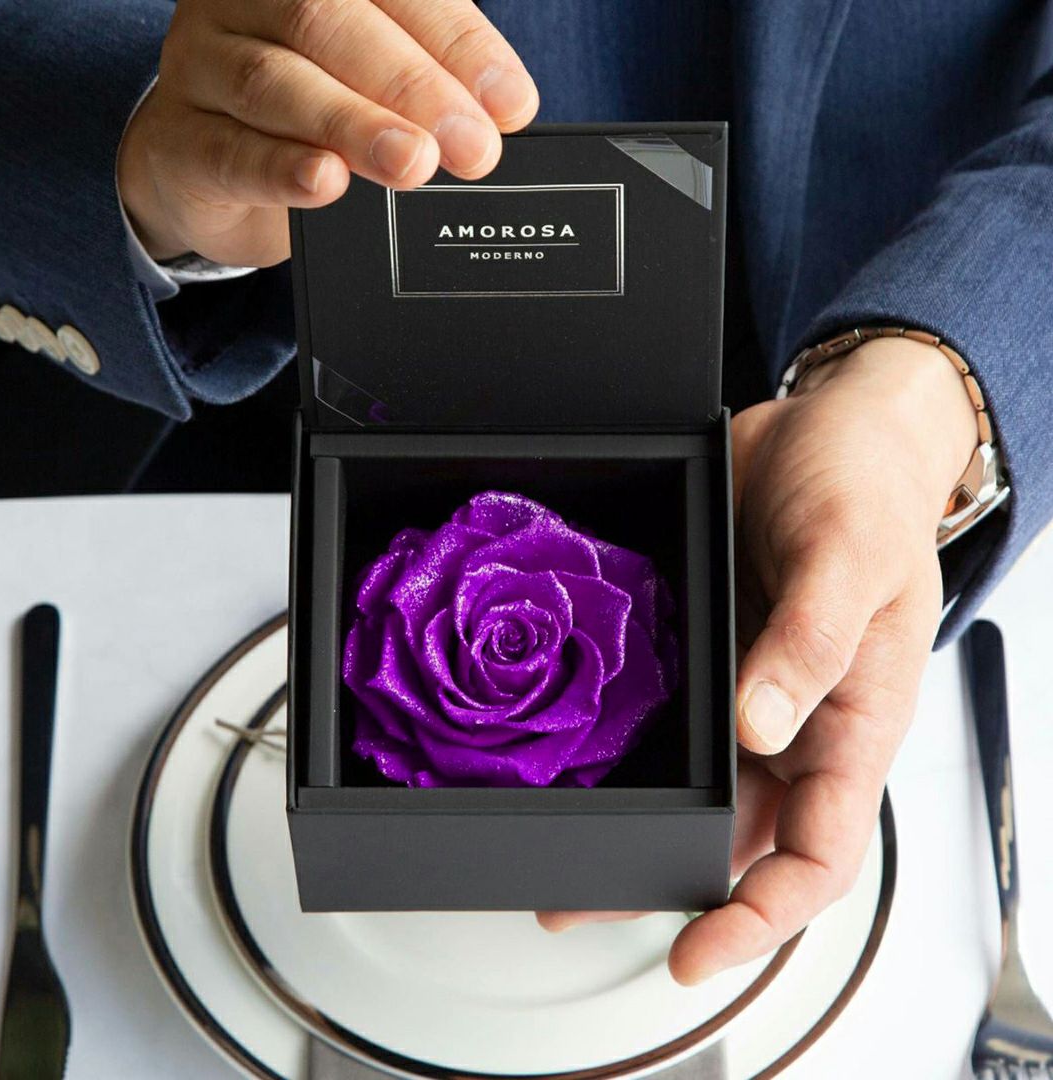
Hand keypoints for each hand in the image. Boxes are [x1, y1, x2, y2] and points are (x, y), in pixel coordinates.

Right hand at [118, 0, 537, 265]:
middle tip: (472, 146)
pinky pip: (228, 151)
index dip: (457, 44)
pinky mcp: (178, 140)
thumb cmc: (302, 120)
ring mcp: (201, 64)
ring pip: (275, 83)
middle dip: (414, 87)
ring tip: (413, 164)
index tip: (511, 104)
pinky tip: (325, 181)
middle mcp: (247, 1)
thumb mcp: (366, 87)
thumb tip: (492, 123)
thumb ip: (422, 89)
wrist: (203, 171)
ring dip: (353, 125)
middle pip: (329, 23)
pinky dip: (281, 169)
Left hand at [538, 336, 978, 983]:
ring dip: (631, 821)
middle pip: (732, 836)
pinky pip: (664, 711)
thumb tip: (760, 725)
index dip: (759, 916)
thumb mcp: (851, 558)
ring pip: (692, 784)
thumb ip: (810, 641)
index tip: (694, 948)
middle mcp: (794, 719)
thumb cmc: (866, 489)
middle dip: (662, 880)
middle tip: (578, 903)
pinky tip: (575, 751)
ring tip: (556, 844)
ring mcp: (743, 686)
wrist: (828, 428)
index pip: (816, 853)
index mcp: (851, 720)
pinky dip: (623, 742)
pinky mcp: (701, 647)